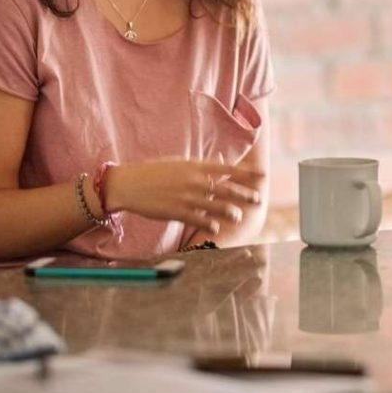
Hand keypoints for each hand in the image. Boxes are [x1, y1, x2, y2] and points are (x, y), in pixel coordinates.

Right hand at [103, 158, 263, 235]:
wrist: (129, 184)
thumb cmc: (154, 172)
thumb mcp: (179, 163)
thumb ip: (200, 166)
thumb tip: (219, 163)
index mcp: (195, 166)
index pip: (227, 169)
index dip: (246, 174)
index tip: (262, 176)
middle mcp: (194, 180)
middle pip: (226, 188)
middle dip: (245, 195)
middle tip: (257, 199)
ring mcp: (186, 197)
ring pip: (216, 206)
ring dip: (230, 212)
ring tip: (238, 217)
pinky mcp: (176, 212)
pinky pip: (199, 220)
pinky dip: (210, 225)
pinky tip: (217, 229)